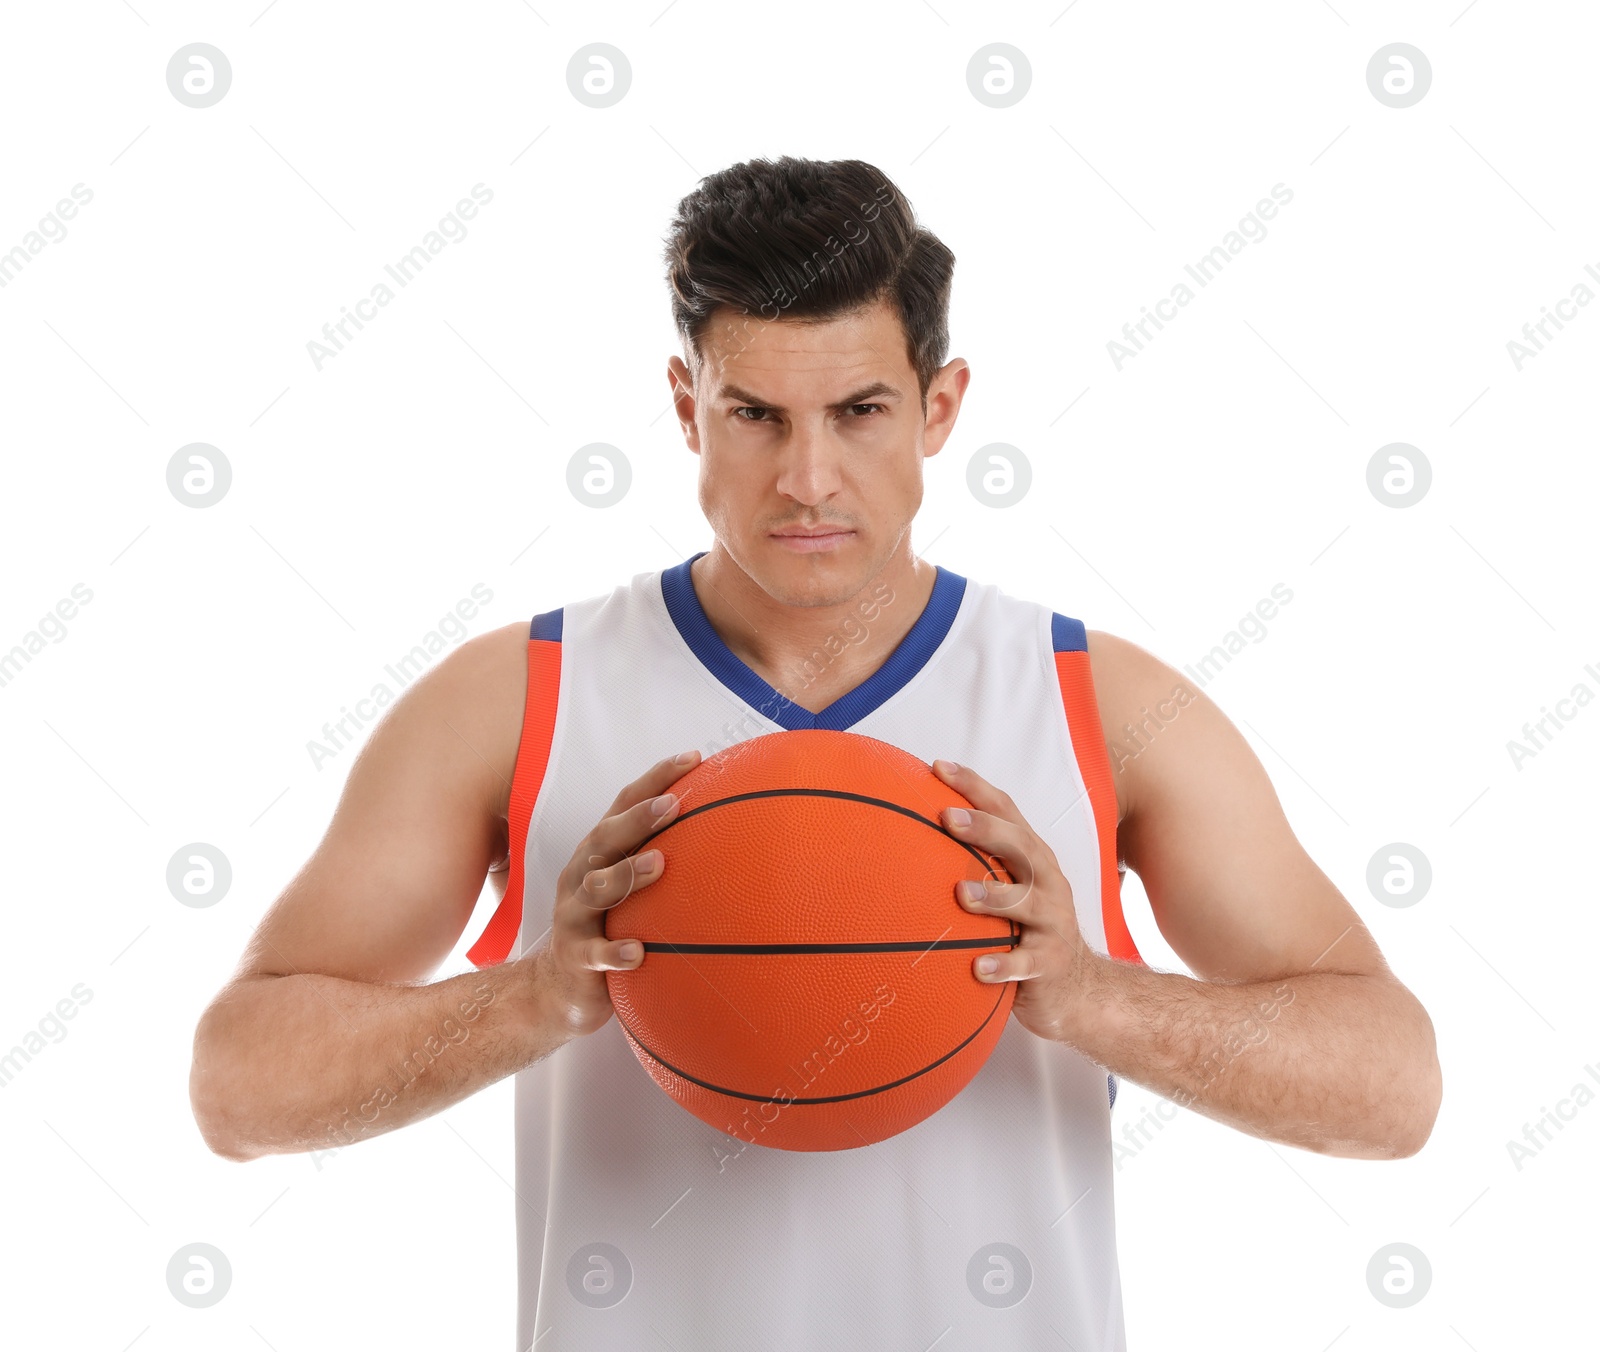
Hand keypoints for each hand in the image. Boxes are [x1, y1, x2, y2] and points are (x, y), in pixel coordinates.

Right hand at [529, 749, 698, 1037]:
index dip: (656, 778)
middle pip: (607, 837)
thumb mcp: (631, 891)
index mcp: (600, 852)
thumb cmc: (608, 926)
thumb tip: (731, 837)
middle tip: (673, 804)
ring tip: (660, 863)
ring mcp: (574, 913)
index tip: (694, 758)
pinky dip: (614, 951)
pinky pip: (594, 952)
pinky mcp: (575, 955)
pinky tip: (638, 953)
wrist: (557, 988)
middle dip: (639, 817)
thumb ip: (665, 860)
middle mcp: (583, 874)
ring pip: (597, 887)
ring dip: (628, 873)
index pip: (625, 804)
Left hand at [932, 758, 1094, 1042]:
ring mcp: (1053, 922)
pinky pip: (1026, 963)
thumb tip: (903, 832)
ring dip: (994, 895)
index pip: (1006, 810)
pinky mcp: (1051, 962)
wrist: (1077, 987)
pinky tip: (978, 968)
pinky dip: (1003, 965)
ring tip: (961, 893)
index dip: (974, 787)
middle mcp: (1047, 881)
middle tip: (947, 818)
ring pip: (1027, 902)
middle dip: (986, 828)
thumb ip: (971, 862)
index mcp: (1032, 857)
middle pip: (1021, 846)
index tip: (937, 767)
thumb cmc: (1025, 928)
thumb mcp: (1006, 889)